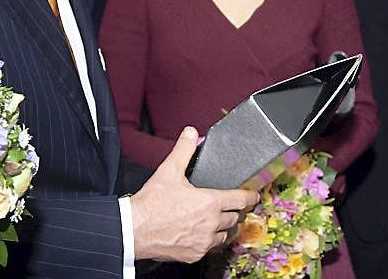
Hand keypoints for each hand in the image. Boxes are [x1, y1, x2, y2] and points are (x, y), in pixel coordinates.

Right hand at [130, 126, 258, 262]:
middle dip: (235, 211)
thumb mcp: (168, 171)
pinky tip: (203, 233)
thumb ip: (184, 150)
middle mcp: (211, 224)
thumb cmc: (151, 204)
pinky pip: (211, 248)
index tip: (253, 196)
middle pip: (235, 218)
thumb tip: (191, 133)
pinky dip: (211, 240)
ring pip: (225, 235)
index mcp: (209, 202)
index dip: (250, 196)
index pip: (240, 200)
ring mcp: (204, 241)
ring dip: (225, 227)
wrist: (133, 230)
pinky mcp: (195, 254)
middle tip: (232, 206)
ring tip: (219, 220)